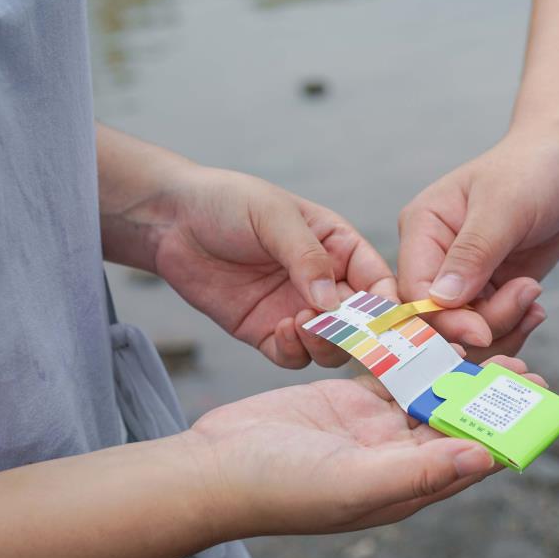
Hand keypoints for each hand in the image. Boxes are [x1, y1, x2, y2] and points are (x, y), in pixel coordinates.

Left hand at [150, 166, 394, 367]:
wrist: (170, 221)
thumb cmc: (228, 202)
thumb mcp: (273, 216)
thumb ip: (306, 256)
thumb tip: (331, 302)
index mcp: (339, 247)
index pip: (378, 281)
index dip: (388, 304)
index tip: (387, 323)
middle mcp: (325, 282)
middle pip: (361, 321)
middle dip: (358, 331)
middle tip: (343, 332)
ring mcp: (297, 309)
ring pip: (331, 345)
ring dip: (325, 343)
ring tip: (301, 323)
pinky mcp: (266, 331)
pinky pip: (293, 355)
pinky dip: (294, 350)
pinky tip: (279, 329)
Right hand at [188, 355, 543, 534]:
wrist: (212, 467)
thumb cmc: (277, 488)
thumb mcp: (352, 484)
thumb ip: (418, 472)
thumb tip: (484, 457)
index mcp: (408, 483)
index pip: (471, 452)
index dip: (505, 425)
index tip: (537, 391)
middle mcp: (399, 455)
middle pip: (458, 414)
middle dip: (490, 385)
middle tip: (523, 348)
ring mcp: (374, 424)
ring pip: (431, 386)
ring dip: (460, 360)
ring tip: (492, 327)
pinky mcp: (350, 397)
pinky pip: (394, 367)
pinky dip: (416, 347)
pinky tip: (439, 321)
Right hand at [398, 130, 558, 355]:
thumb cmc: (533, 170)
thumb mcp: (504, 207)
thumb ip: (473, 254)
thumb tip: (441, 299)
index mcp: (423, 228)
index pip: (414, 291)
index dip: (443, 320)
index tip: (482, 332)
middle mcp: (435, 257)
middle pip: (440, 319)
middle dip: (482, 324)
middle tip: (526, 298)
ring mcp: (462, 278)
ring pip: (467, 330)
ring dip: (504, 324)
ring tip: (533, 293)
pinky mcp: (489, 291)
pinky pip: (493, 326)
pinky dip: (516, 324)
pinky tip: (535, 306)